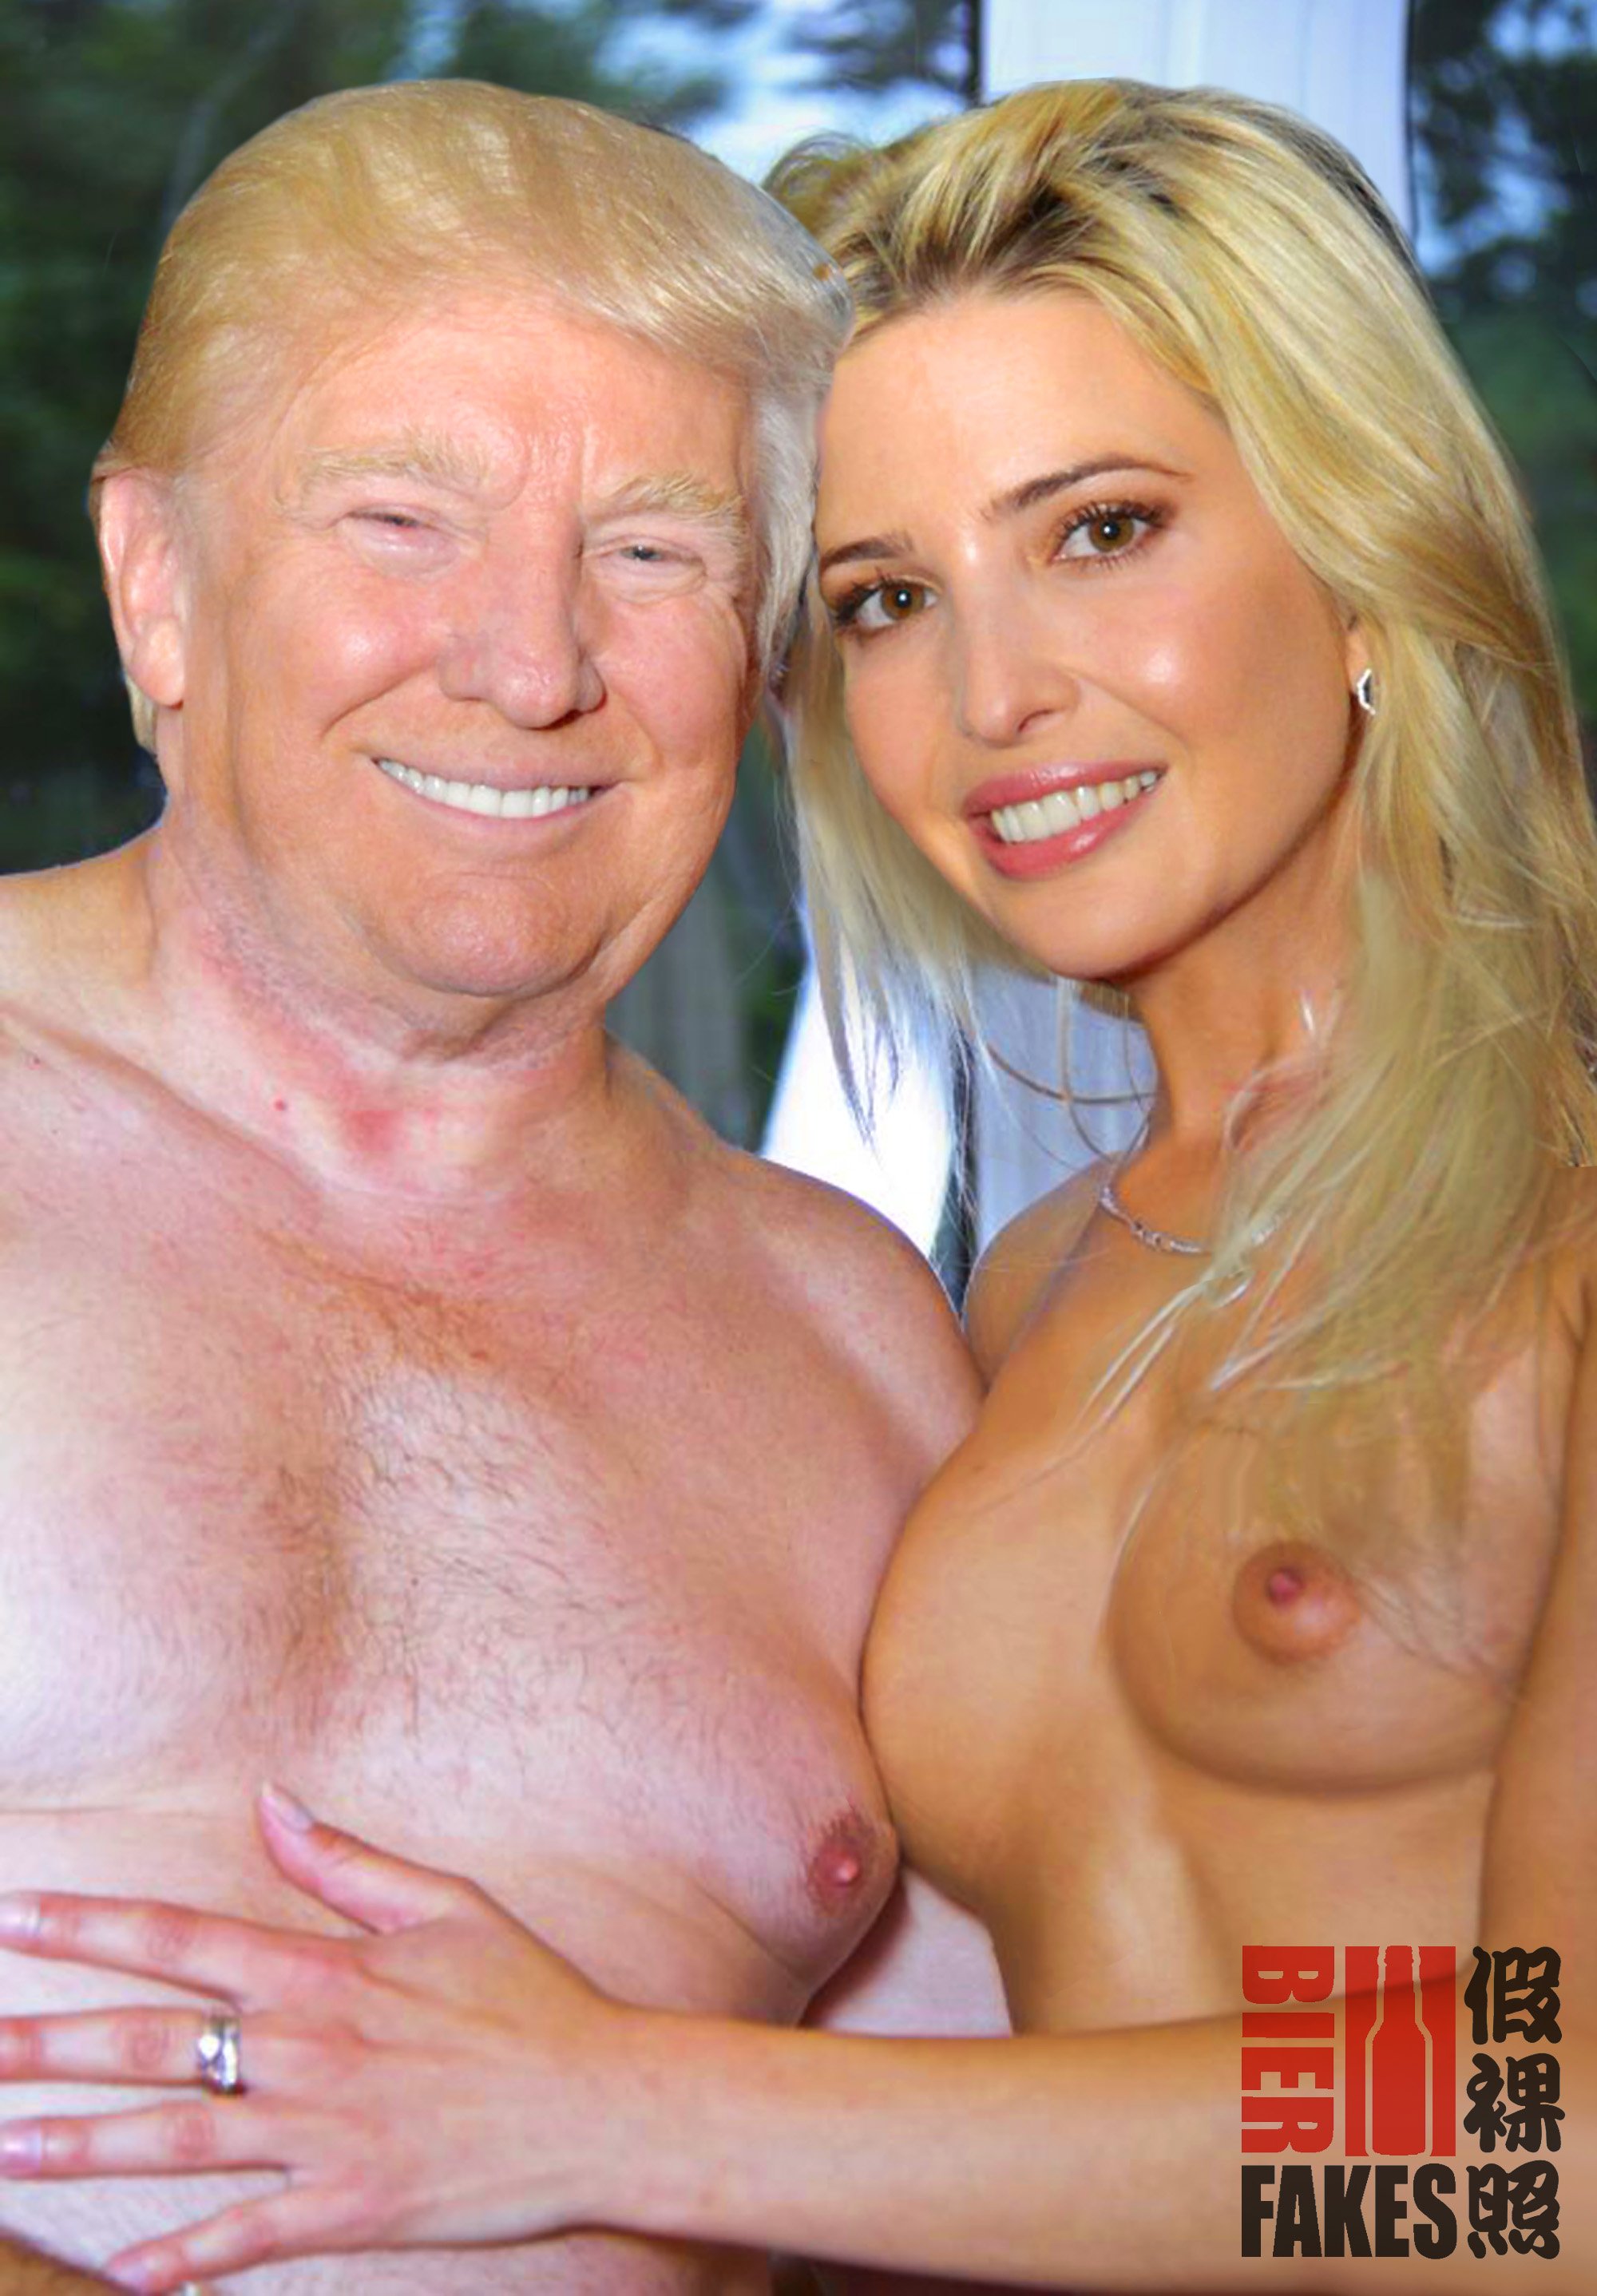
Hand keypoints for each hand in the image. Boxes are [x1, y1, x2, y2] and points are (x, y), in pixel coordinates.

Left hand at [0, 1786, 634, 2291]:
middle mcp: (309, 2050)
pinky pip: (250, 2238)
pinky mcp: (352, 2207)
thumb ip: (349, 1862)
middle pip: (154, 2044)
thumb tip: (272, 1803)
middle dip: (51, 2044)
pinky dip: (187, 2261)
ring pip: (178, 2142)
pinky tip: (129, 2278)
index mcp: (327, 1973)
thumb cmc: (531, 1997)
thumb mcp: (448, 1904)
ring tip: (4, 2150)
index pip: (183, 1941)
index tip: (15, 1916)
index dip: (92, 1928)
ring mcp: (325, 2134)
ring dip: (82, 2147)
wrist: (604, 2104)